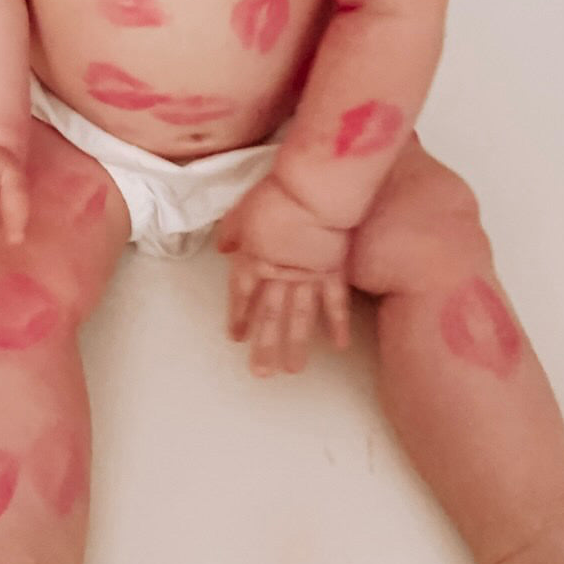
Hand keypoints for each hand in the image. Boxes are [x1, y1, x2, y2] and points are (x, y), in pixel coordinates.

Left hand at [215, 173, 350, 375]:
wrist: (314, 190)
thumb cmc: (276, 194)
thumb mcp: (242, 210)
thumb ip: (233, 232)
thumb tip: (224, 249)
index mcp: (253, 260)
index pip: (242, 294)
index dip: (238, 316)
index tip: (236, 337)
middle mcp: (279, 276)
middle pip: (270, 315)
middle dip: (265, 345)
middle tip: (261, 373)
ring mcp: (309, 277)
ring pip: (301, 317)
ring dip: (297, 345)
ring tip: (293, 370)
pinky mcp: (334, 271)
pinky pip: (336, 303)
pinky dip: (338, 325)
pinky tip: (339, 347)